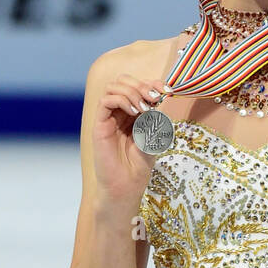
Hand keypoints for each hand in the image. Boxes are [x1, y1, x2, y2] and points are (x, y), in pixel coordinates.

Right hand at [91, 72, 171, 204]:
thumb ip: (157, 118)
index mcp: (134, 113)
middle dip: (142, 84)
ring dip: (132, 91)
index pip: (139, 86)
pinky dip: (121, 100)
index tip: (167, 91)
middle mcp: (120, 112)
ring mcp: (109, 118)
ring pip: (113, 87)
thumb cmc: (139, 167)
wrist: (125, 187)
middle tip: (155, 98)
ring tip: (144, 107)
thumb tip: (162, 97)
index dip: (153, 83)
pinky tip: (134, 112)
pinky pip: (105, 101)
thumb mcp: (155, 139)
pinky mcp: (99, 125)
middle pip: (124, 81)